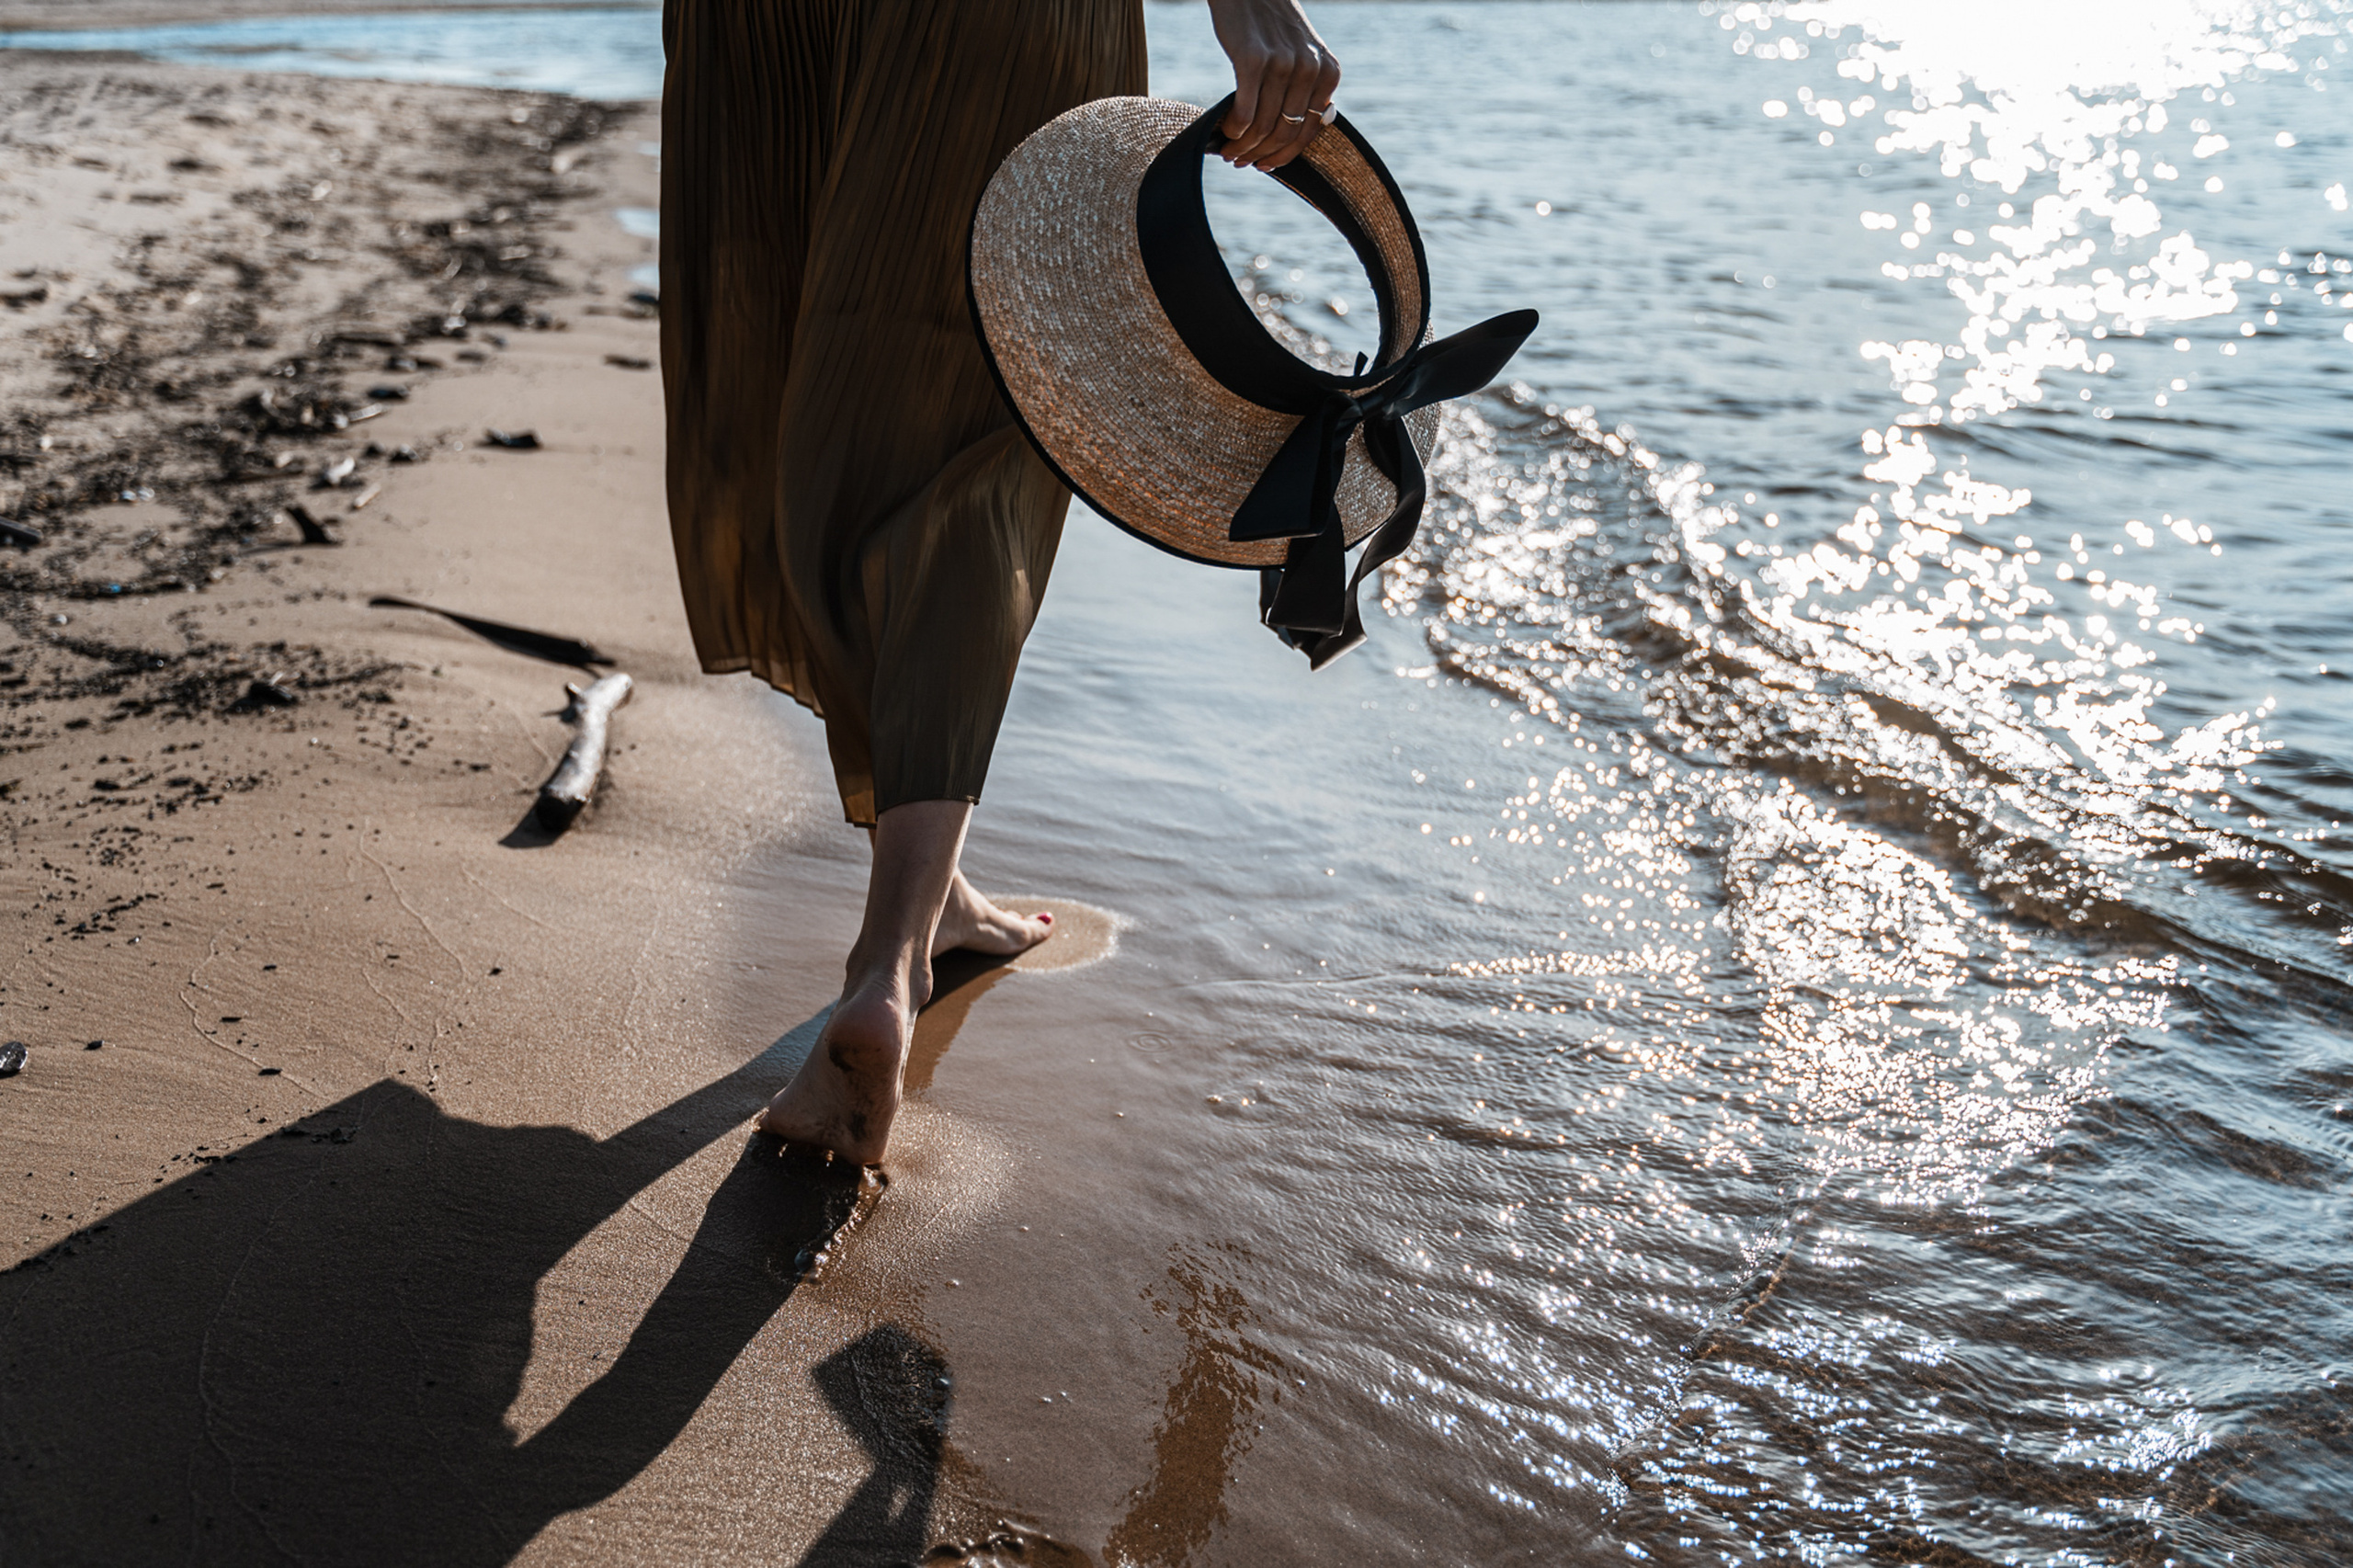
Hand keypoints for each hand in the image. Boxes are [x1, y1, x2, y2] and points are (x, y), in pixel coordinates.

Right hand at [1206, 0, 1340, 170]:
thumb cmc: (1273, 27)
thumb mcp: (1304, 55)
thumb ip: (1306, 90)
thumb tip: (1294, 138)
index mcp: (1328, 72)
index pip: (1307, 132)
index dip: (1284, 156)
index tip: (1264, 166)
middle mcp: (1310, 68)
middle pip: (1284, 133)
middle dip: (1260, 156)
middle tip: (1239, 162)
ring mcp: (1282, 63)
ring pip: (1263, 127)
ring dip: (1242, 147)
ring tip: (1228, 152)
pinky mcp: (1253, 59)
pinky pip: (1244, 112)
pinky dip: (1234, 130)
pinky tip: (1226, 132)